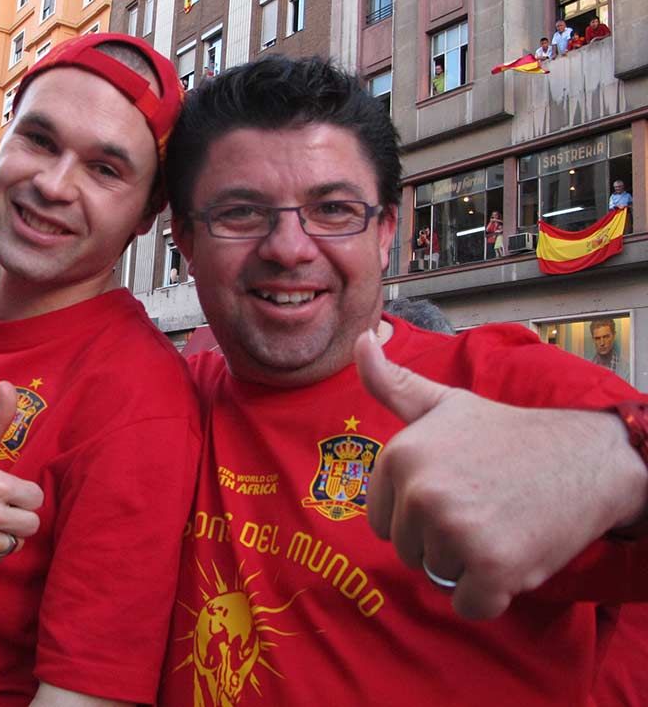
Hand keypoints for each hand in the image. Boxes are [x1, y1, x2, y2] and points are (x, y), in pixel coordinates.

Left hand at [355, 331, 647, 620]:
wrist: (586, 459)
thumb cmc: (507, 435)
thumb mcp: (443, 403)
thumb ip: (393, 384)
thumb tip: (361, 341)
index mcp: (400, 457)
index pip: (381, 521)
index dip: (417, 517)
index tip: (453, 493)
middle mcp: (420, 492)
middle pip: (408, 552)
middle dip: (441, 542)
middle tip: (481, 509)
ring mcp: (455, 530)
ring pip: (439, 577)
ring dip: (468, 566)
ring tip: (499, 525)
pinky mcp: (491, 566)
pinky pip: (470, 606)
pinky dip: (492, 595)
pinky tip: (514, 556)